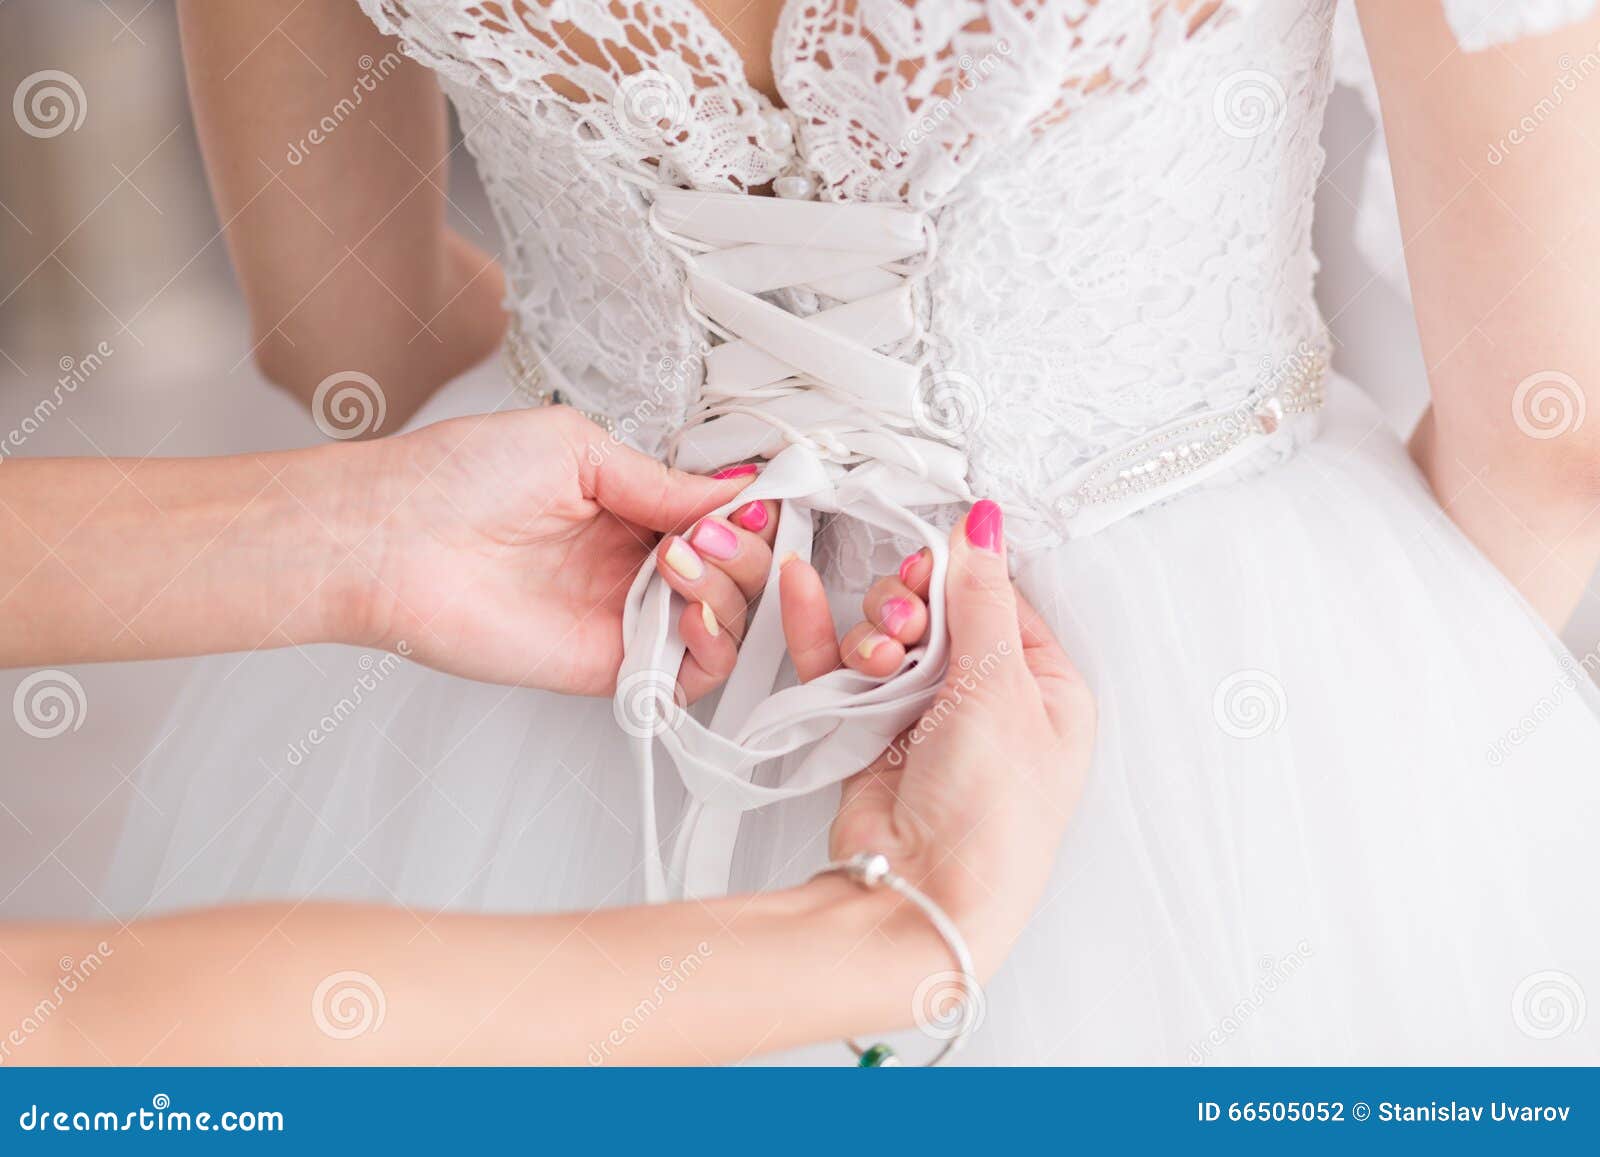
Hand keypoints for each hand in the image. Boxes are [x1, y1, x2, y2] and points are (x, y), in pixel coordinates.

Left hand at [349, 406, 767, 695]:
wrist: (390, 539)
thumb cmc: (457, 478)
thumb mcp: (576, 449)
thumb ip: (662, 481)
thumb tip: (735, 494)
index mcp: (628, 507)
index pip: (721, 519)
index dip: (751, 515)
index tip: (758, 504)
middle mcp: (633, 564)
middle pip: (737, 573)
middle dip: (744, 553)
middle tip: (709, 537)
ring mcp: (623, 617)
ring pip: (725, 624)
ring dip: (729, 594)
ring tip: (683, 566)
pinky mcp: (609, 668)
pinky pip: (688, 677)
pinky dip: (711, 650)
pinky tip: (688, 616)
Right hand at [780, 501, 1095, 974]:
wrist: (926, 895)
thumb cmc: (992, 816)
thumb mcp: (1000, 686)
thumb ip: (982, 598)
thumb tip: (984, 528)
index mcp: (1045, 688)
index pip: (1000, 601)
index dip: (961, 576)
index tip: (933, 564)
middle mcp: (989, 703)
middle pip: (939, 614)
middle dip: (911, 607)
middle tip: (907, 626)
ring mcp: (929, 720)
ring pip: (889, 638)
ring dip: (873, 633)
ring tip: (877, 660)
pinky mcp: (874, 736)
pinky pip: (844, 670)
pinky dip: (821, 633)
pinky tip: (800, 592)